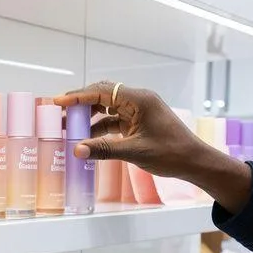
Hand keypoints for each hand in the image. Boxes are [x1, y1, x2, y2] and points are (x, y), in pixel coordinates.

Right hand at [54, 83, 250, 211]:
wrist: (194, 162)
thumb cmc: (171, 153)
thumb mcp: (135, 152)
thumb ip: (104, 150)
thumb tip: (76, 150)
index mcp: (140, 100)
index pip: (103, 90)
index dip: (79, 96)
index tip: (58, 102)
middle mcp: (138, 100)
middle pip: (103, 95)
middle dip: (80, 104)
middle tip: (59, 112)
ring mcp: (139, 111)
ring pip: (107, 108)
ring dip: (89, 117)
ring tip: (69, 127)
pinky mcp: (139, 122)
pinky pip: (114, 120)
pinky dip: (100, 128)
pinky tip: (87, 139)